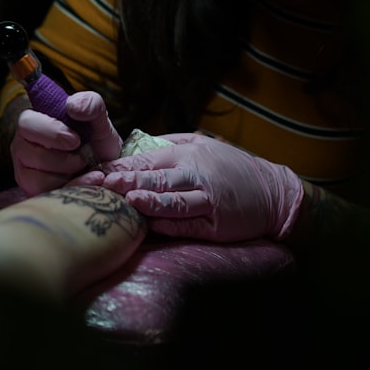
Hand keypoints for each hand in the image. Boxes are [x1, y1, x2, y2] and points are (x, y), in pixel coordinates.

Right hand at [10, 91, 121, 195]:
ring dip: (66, 174)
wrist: (106, 170)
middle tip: (82, 157)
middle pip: (29, 154)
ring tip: (82, 168)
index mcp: (33, 124)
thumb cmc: (95, 141)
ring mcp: (25, 173)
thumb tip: (72, 105)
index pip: (26, 123)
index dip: (51, 132)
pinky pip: (46, 194)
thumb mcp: (99, 119)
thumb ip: (91, 104)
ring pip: (36, 178)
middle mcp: (23, 148)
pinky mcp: (33, 193)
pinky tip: (87, 181)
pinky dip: (71, 188)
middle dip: (62, 158)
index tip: (75, 139)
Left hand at [97, 133, 303, 242]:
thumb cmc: (233, 168)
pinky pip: (189, 224)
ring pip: (174, 200)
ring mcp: (208, 200)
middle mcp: (197, 175)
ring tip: (130, 199)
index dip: (120, 166)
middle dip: (127, 180)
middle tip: (100, 184)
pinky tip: (153, 223)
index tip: (95, 170)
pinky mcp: (217, 225)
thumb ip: (170, 144)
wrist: (274, 193)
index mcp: (189, 154)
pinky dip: (170, 224)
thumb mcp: (204, 145)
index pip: (147, 159)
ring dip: (150, 200)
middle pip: (157, 177)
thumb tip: (134, 144)